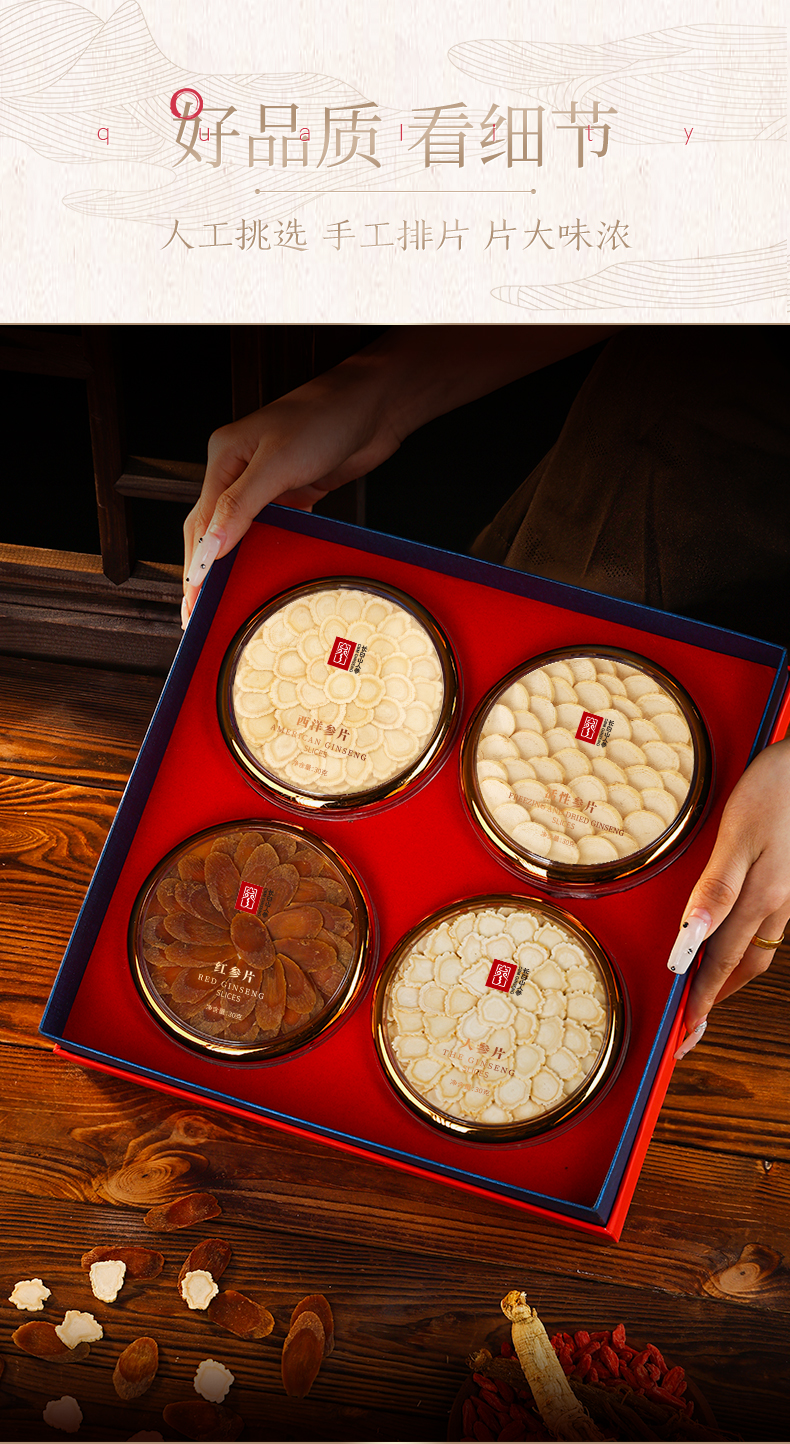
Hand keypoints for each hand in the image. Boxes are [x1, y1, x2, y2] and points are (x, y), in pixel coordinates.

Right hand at [182, 325, 617, 622]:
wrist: (375, 404)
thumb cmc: (326, 418)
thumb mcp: (279, 462)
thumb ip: (242, 505)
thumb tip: (210, 549)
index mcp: (224, 458)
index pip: (199, 524)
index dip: (195, 568)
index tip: (192, 605)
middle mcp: (240, 471)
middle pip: (215, 533)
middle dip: (209, 575)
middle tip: (205, 618)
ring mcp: (268, 483)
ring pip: (244, 535)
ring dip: (237, 568)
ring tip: (231, 605)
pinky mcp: (297, 492)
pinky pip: (275, 530)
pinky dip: (269, 554)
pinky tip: (268, 577)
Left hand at [670, 737, 789, 1055]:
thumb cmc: (771, 792)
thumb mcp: (737, 836)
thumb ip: (716, 886)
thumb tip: (694, 934)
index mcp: (760, 898)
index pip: (723, 963)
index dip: (701, 1001)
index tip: (685, 1033)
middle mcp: (776, 904)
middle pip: (743, 966)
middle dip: (715, 1000)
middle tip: (691, 1029)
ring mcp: (786, 895)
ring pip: (757, 950)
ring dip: (730, 977)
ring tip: (706, 997)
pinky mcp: (786, 882)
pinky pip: (765, 928)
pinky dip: (745, 948)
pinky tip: (733, 946)